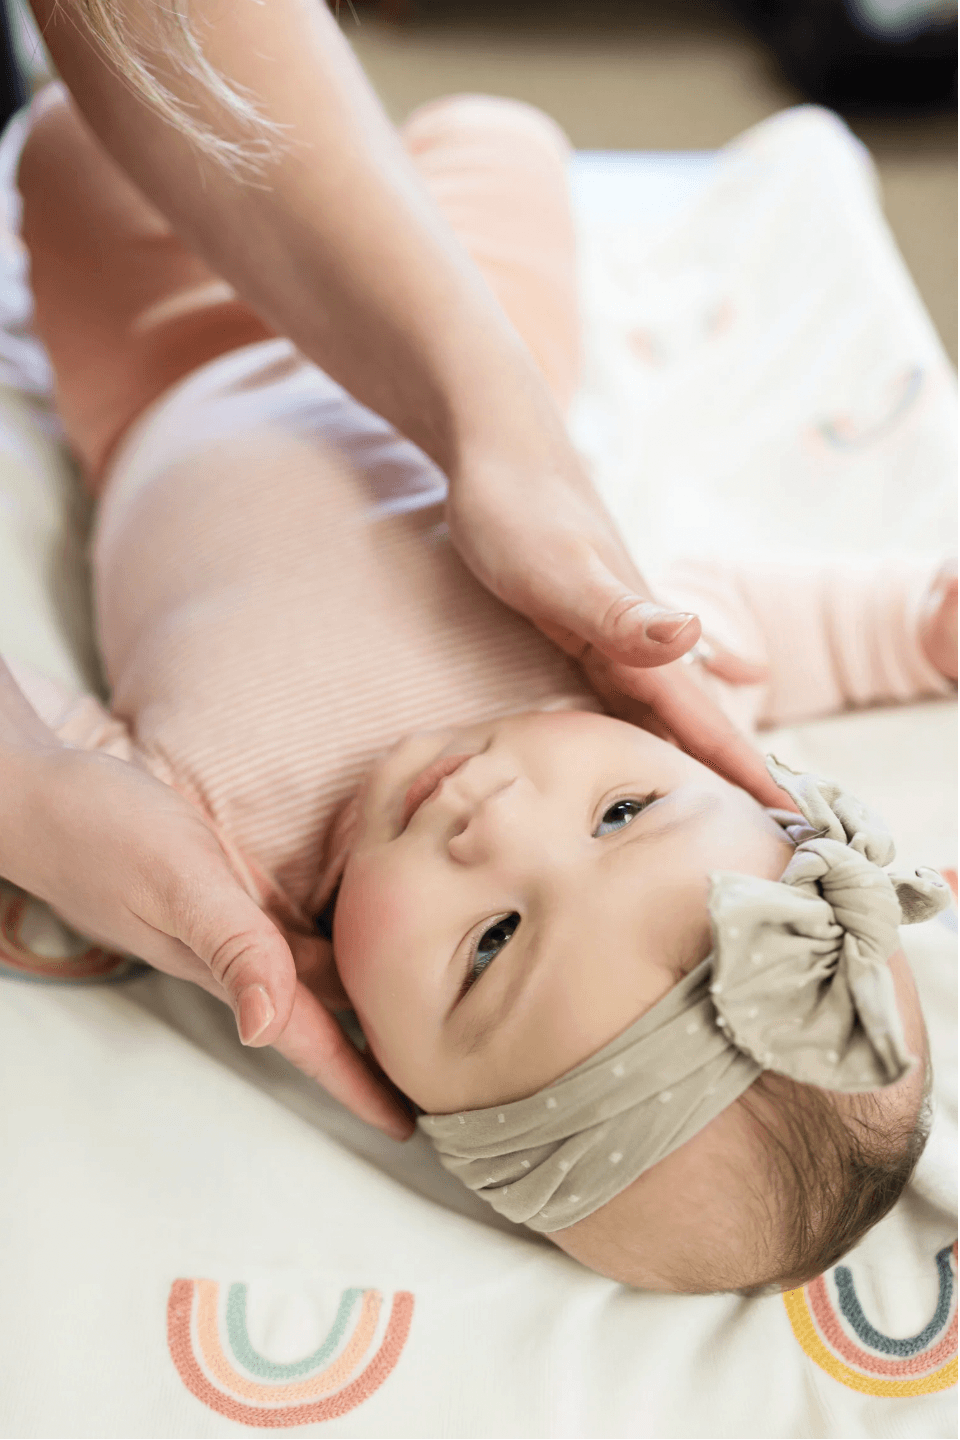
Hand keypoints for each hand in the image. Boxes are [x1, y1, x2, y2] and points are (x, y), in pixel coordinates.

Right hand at [3, 742, 412, 1137]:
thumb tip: (267, 1029)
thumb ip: (228, 947)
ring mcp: (231, 921)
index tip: (407, 1126)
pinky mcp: (227, 885)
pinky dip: (340, 932)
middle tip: (440, 1069)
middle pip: (321, 1012)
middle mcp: (238, 952)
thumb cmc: (102, 831)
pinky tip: (370, 927)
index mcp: (231, 965)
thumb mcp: (177, 882)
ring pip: (314, 967)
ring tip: (423, 1011)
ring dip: (362, 993)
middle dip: (376, 1047)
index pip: (306, 1039)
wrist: (41, 792)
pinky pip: (295, 923)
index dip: (357, 1083)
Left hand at [445, 438, 791, 809]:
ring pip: (663, 708)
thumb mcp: (563, 569)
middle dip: (733, 775)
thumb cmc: (518, 506)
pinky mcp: (582, 621)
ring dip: (695, 751)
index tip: (796, 824)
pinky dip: (650, 714)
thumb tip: (693, 637)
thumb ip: (624, 612)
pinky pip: (626, 686)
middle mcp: (638, 641)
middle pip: (694, 723)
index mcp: (642, 642)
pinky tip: (670, 710)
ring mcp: (613, 630)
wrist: (496, 442)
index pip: (705, 723)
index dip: (746, 774)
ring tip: (726, 800)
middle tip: (777, 835)